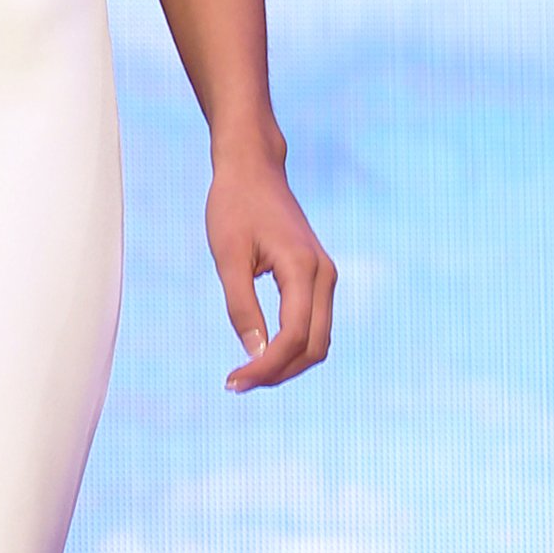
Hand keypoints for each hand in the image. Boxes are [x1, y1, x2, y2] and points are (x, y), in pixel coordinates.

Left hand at [206, 149, 336, 391]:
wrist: (254, 168)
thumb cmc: (234, 206)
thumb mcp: (228, 257)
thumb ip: (241, 306)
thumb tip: (255, 354)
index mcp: (303, 269)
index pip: (294, 337)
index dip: (266, 367)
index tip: (233, 382)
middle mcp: (324, 275)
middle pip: (314, 347)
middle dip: (279, 373)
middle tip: (236, 383)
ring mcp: (325, 276)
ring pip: (318, 340)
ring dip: (287, 364)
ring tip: (247, 374)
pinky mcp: (317, 277)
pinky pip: (313, 324)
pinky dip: (292, 346)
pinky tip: (261, 353)